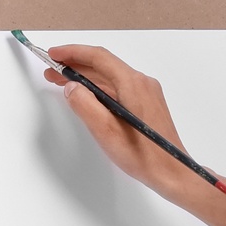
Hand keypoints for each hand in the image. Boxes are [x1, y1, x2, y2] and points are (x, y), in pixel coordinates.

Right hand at [44, 42, 225, 225]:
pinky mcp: (147, 104)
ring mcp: (147, 93)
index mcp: (133, 84)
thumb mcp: (106, 131)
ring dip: (86, 78)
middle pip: (104, 66)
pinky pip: (118, 89)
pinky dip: (99, 89)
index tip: (53, 54)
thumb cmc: (143, 156)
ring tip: (62, 82)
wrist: (173, 173)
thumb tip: (72, 87)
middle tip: (51, 70)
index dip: (73, 53)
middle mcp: (142, 83)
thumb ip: (85, 104)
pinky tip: (86, 96)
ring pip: (110, 78)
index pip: (98, 57)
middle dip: (76, 66)